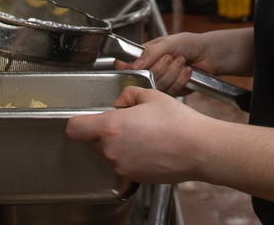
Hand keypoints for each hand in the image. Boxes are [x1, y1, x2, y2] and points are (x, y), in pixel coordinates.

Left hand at [66, 87, 210, 183]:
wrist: (199, 148)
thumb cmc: (177, 121)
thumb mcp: (150, 95)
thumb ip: (127, 95)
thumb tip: (121, 102)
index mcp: (111, 127)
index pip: (75, 128)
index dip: (78, 122)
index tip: (85, 119)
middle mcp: (112, 150)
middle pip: (93, 140)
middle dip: (104, 131)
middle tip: (127, 121)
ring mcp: (122, 166)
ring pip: (110, 152)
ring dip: (119, 143)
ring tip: (144, 134)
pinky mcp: (134, 177)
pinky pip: (124, 163)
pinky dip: (132, 156)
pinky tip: (150, 147)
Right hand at [114, 32, 214, 95]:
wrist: (208, 54)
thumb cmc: (189, 43)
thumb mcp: (168, 42)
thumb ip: (150, 53)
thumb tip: (135, 64)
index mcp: (145, 55)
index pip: (128, 65)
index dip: (130, 69)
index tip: (137, 68)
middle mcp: (151, 68)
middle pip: (144, 77)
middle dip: (160, 68)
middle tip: (170, 58)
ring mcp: (161, 80)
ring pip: (158, 85)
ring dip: (172, 73)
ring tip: (182, 61)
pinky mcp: (172, 90)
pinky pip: (171, 91)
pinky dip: (180, 80)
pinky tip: (187, 71)